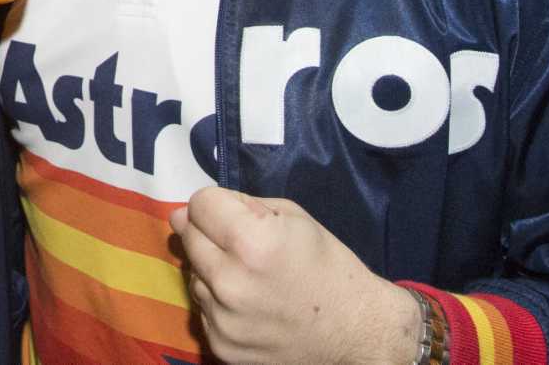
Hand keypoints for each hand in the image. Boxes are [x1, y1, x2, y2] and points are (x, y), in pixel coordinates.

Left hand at [169, 188, 416, 364]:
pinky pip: (203, 309)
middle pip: (188, 236)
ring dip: (211, 269)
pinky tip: (250, 305)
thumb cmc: (330, 268)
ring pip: (192, 274)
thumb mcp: (294, 218)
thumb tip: (190, 209)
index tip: (235, 216)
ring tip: (250, 278)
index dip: (217, 205)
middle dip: (209, 233)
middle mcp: (229, 281)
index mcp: (250, 242)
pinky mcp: (222, 345)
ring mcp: (223, 318)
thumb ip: (241, 205)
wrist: (359, 334)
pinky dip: (219, 302)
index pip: (199, 204)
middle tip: (242, 246)